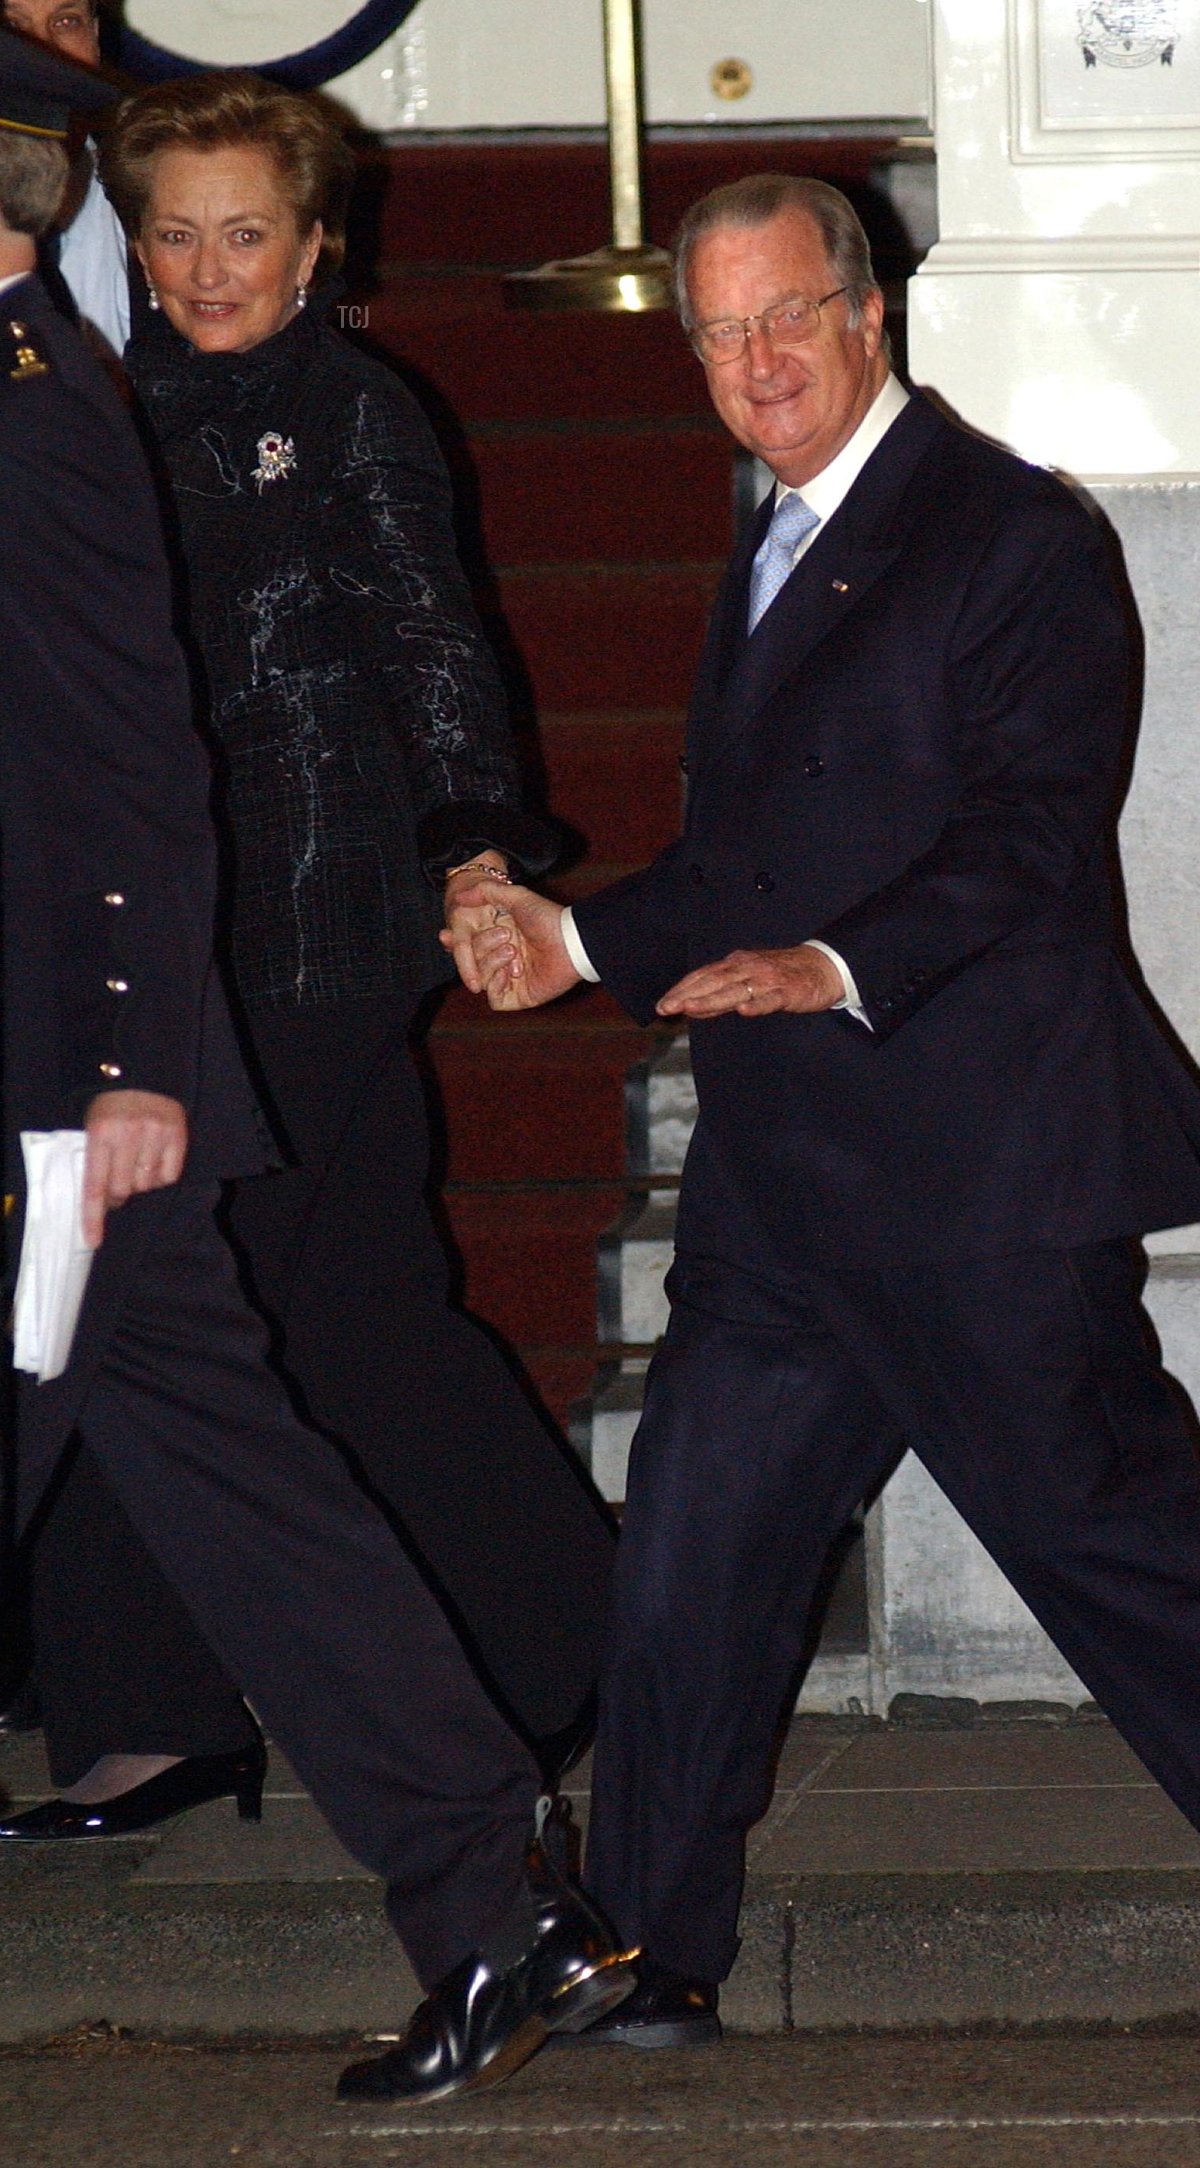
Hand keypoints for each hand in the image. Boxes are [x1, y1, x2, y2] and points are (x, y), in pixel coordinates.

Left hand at [82, 1090, 187, 1247]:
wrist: (140, 1073)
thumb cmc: (110, 1108)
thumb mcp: (91, 1127)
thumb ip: (94, 1161)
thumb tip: (100, 1204)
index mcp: (100, 1133)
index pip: (95, 1185)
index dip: (93, 1217)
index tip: (93, 1241)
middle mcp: (128, 1134)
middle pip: (123, 1190)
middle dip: (118, 1192)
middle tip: (116, 1183)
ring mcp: (155, 1133)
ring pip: (147, 1184)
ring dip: (140, 1182)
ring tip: (136, 1164)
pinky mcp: (177, 1134)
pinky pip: (169, 1175)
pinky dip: (161, 1175)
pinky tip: (154, 1159)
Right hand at [439, 880, 579, 1009]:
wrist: (570, 940)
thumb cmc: (546, 918)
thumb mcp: (515, 897)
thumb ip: (486, 891)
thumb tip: (459, 896)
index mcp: (500, 940)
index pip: (469, 947)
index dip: (456, 943)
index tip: (446, 934)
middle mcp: (504, 961)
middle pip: (471, 962)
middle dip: (482, 946)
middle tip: (506, 935)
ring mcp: (511, 980)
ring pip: (481, 980)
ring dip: (491, 963)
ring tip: (513, 951)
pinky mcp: (520, 997)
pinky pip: (494, 999)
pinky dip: (496, 985)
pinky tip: (511, 970)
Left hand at [656, 943, 844, 1020]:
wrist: (823, 966)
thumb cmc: (780, 974)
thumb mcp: (747, 977)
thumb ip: (720, 991)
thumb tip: (690, 1005)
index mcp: (736, 964)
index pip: (703, 976)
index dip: (681, 989)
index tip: (662, 1004)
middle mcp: (748, 968)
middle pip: (713, 981)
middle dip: (687, 995)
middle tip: (666, 1008)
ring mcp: (768, 980)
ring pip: (736, 990)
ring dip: (712, 999)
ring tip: (691, 1008)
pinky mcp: (788, 991)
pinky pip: (771, 999)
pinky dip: (757, 1003)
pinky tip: (744, 1010)